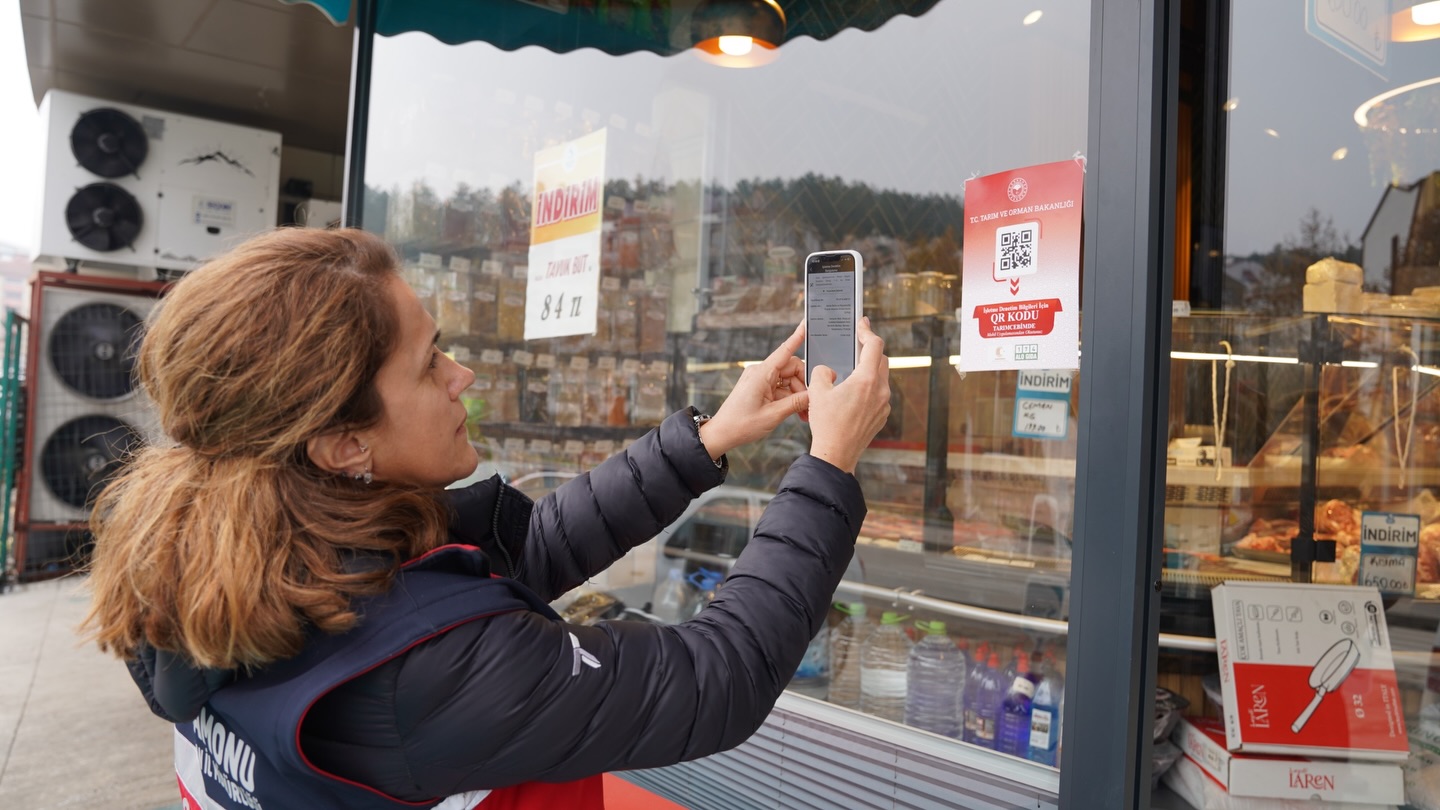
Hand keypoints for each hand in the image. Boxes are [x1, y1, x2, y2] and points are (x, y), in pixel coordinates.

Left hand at [698, 322, 808, 459]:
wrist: (722, 433)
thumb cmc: (741, 424)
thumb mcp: (773, 415)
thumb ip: (796, 403)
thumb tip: (814, 395)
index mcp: (762, 374)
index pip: (784, 351)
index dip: (797, 337)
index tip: (805, 324)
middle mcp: (761, 373)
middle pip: (792, 369)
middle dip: (804, 385)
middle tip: (811, 405)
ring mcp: (761, 380)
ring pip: (789, 380)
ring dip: (799, 396)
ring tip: (804, 414)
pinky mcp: (761, 388)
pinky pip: (782, 388)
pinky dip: (791, 399)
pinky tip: (797, 412)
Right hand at [806, 317, 889, 473]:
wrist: (836, 454)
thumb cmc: (827, 423)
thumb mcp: (817, 391)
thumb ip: (822, 372)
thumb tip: (829, 370)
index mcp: (867, 380)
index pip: (874, 345)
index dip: (867, 331)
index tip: (861, 324)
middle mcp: (880, 391)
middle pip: (881, 360)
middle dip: (869, 350)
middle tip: (856, 344)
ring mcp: (884, 405)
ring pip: (881, 378)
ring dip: (869, 370)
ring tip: (852, 371)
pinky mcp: (881, 416)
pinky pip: (878, 394)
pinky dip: (868, 388)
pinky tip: (852, 394)